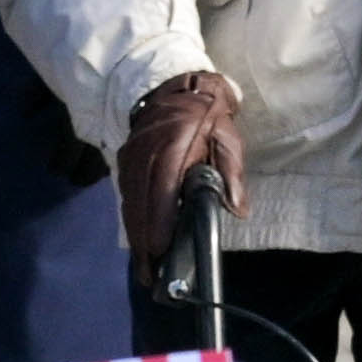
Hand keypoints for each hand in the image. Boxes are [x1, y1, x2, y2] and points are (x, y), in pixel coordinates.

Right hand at [119, 71, 245, 259]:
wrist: (172, 85)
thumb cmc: (206, 114)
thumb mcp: (227, 137)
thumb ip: (231, 172)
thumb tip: (237, 208)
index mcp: (171, 149)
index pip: (160, 193)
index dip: (157, 225)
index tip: (159, 252)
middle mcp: (144, 156)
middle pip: (139, 208)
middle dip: (143, 244)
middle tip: (149, 277)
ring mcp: (131, 160)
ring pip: (130, 205)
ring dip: (136, 236)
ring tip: (144, 267)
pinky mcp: (124, 162)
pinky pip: (127, 197)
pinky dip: (133, 220)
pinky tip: (139, 240)